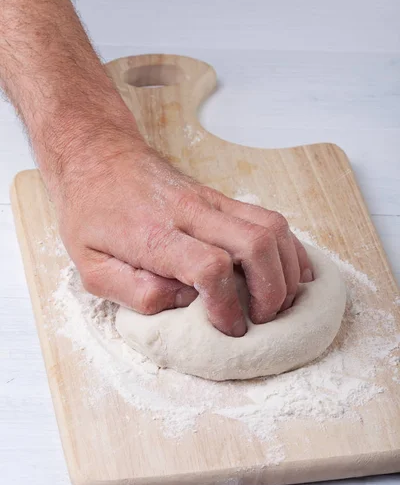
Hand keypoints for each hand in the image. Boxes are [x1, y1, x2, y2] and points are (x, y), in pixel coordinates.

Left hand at [49, 128, 312, 337]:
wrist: (98, 156)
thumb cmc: (91, 214)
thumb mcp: (90, 267)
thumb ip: (134, 292)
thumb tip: (184, 301)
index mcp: (153, 235)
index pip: (209, 267)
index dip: (227, 305)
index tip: (230, 328)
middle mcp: (190, 212)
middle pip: (255, 243)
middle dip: (271, 290)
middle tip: (263, 318)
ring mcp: (211, 200)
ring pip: (271, 227)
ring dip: (286, 269)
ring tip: (280, 300)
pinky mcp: (221, 197)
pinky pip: (270, 217)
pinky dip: (288, 247)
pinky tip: (290, 271)